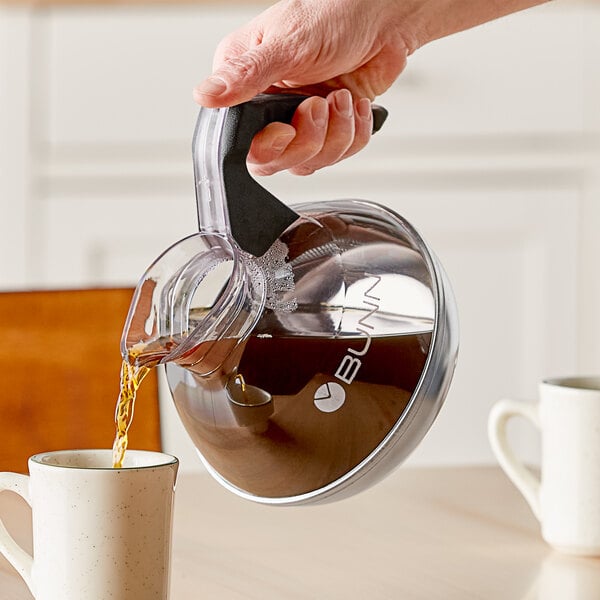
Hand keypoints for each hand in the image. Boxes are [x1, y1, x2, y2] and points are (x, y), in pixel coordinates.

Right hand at [193, 0, 411, 174]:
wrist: (383, 17)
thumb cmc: (335, 14)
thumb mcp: (286, 44)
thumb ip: (246, 76)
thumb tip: (205, 96)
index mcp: (248, 85)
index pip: (243, 143)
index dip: (268, 147)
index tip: (287, 127)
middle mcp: (272, 107)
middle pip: (278, 161)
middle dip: (308, 140)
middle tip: (320, 104)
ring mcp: (303, 121)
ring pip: (312, 161)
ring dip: (336, 134)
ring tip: (342, 98)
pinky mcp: (331, 128)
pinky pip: (340, 153)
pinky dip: (354, 133)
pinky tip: (355, 105)